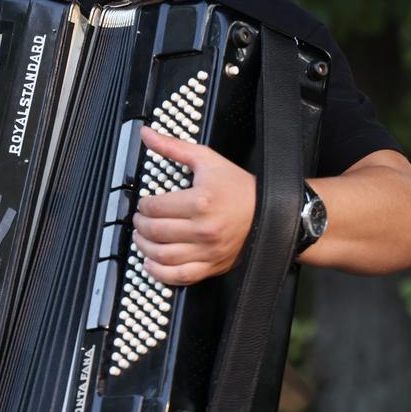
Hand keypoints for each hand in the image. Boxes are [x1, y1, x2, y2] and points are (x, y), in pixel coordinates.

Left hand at [129, 126, 255, 285]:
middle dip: (140, 225)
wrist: (271, 212)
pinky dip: (159, 273)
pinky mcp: (212, 266)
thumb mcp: (207, 160)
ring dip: (144, 247)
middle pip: (155, 231)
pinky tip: (151, 263)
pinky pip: (179, 277)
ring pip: (162, 256)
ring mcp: (208, 251)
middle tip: (139, 220)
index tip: (144, 204)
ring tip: (142, 238)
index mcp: (200, 201)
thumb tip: (146, 134)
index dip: (143, 206)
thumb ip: (173, 147)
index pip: (156, 208)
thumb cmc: (238, 187)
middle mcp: (203, 229)